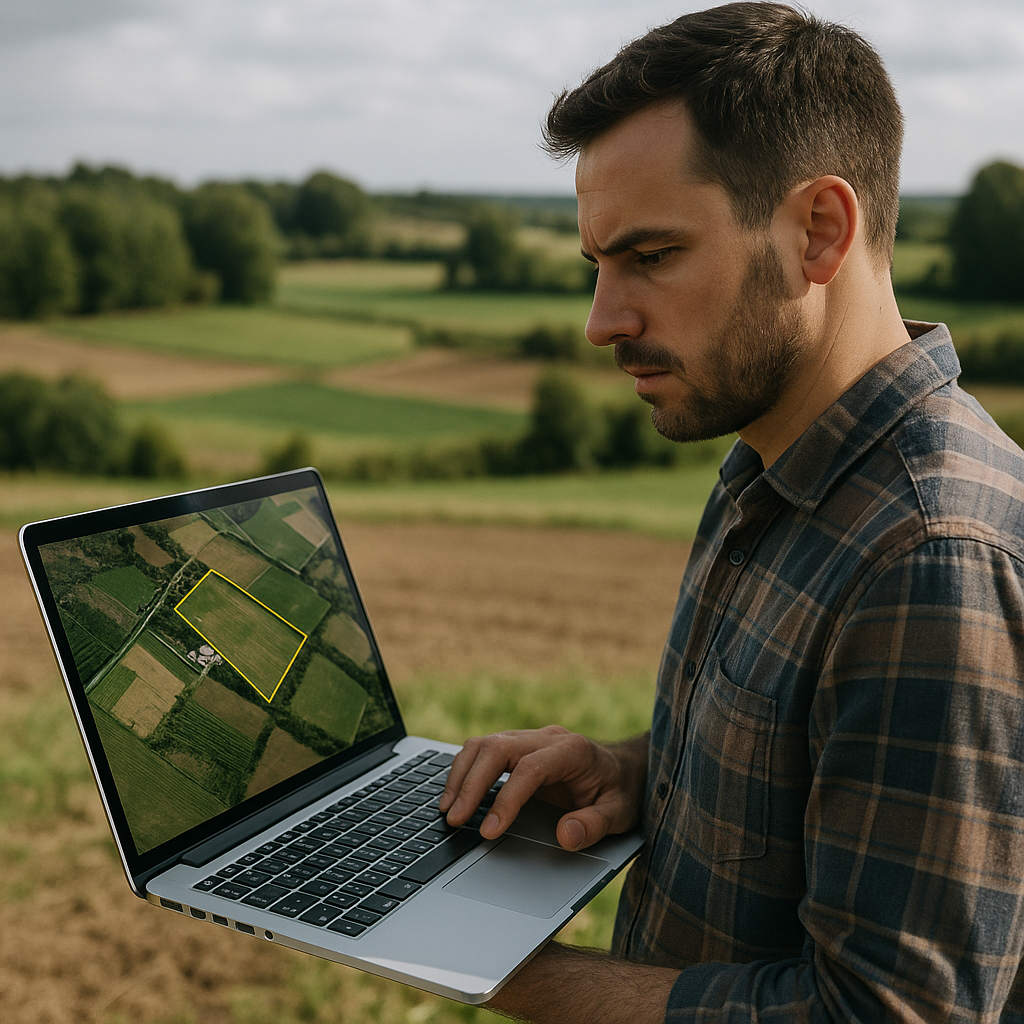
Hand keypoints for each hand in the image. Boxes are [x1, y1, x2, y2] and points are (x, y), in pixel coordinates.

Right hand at [438, 726, 648, 850]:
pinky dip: (465, 770)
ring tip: (448, 809)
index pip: (529, 768)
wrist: (625, 768)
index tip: (489, 830)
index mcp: (573, 751)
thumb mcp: (620, 814)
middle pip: (497, 748)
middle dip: (471, 783)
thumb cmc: (621, 792)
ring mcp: (529, 738)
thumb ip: (595, 826)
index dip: (506, 799)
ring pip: (484, 744)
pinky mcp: (517, 746)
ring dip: (461, 774)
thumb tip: (564, 836)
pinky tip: (456, 796)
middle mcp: (547, 738)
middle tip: (454, 819)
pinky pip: (483, 750)